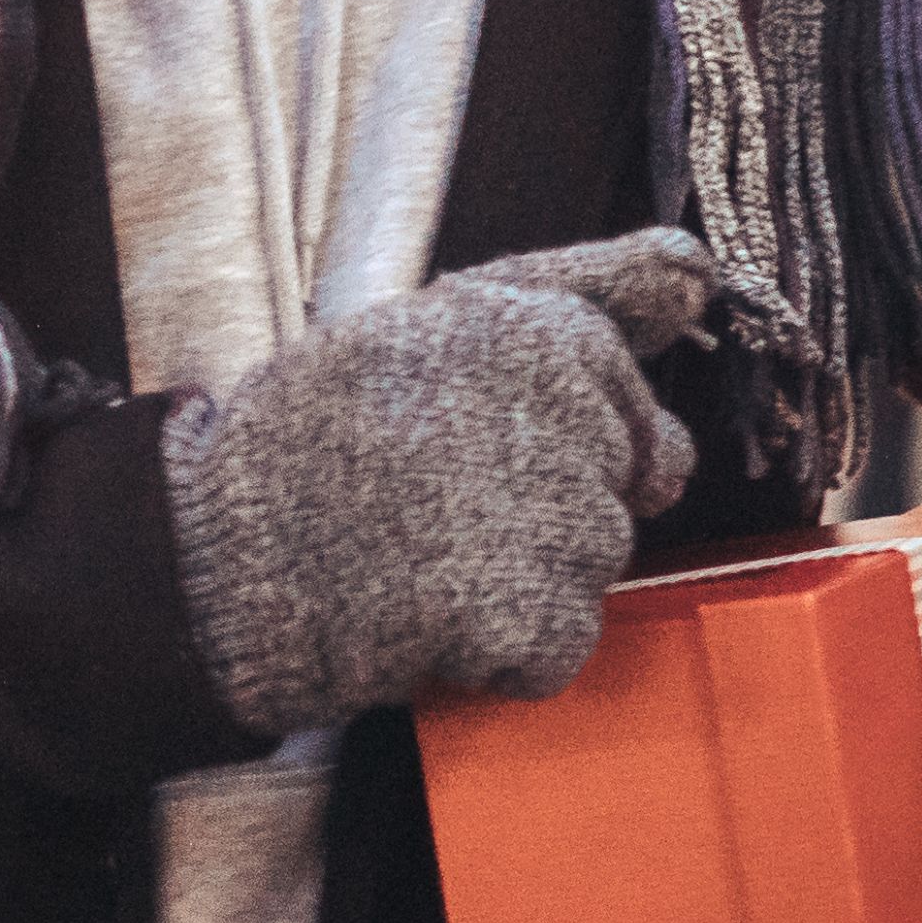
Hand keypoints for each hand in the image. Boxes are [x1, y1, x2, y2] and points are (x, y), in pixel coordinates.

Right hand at [161, 227, 715, 735]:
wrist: (222, 557)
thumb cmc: (311, 435)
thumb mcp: (429, 323)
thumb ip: (578, 293)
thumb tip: (699, 274)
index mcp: (533, 329)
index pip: (619, 382)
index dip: (547, 419)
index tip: (465, 434)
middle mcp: (563, 413)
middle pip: (621, 475)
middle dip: (550, 494)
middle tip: (434, 495)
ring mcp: (557, 521)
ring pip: (594, 559)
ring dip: (526, 571)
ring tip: (420, 551)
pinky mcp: (538, 617)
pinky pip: (559, 643)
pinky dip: (504, 648)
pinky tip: (427, 611)